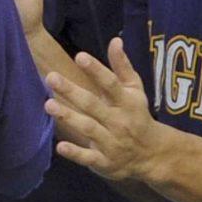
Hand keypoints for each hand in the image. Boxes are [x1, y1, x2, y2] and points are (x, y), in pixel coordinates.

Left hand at [46, 37, 163, 181]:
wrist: (153, 155)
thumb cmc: (137, 115)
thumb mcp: (134, 91)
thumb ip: (122, 66)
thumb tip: (115, 40)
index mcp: (127, 102)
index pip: (111, 83)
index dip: (96, 70)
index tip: (80, 56)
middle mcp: (118, 121)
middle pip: (93, 104)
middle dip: (72, 91)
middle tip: (51, 77)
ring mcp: (111, 143)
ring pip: (88, 128)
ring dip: (68, 117)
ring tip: (48, 104)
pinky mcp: (104, 162)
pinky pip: (88, 157)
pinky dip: (75, 153)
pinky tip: (60, 145)